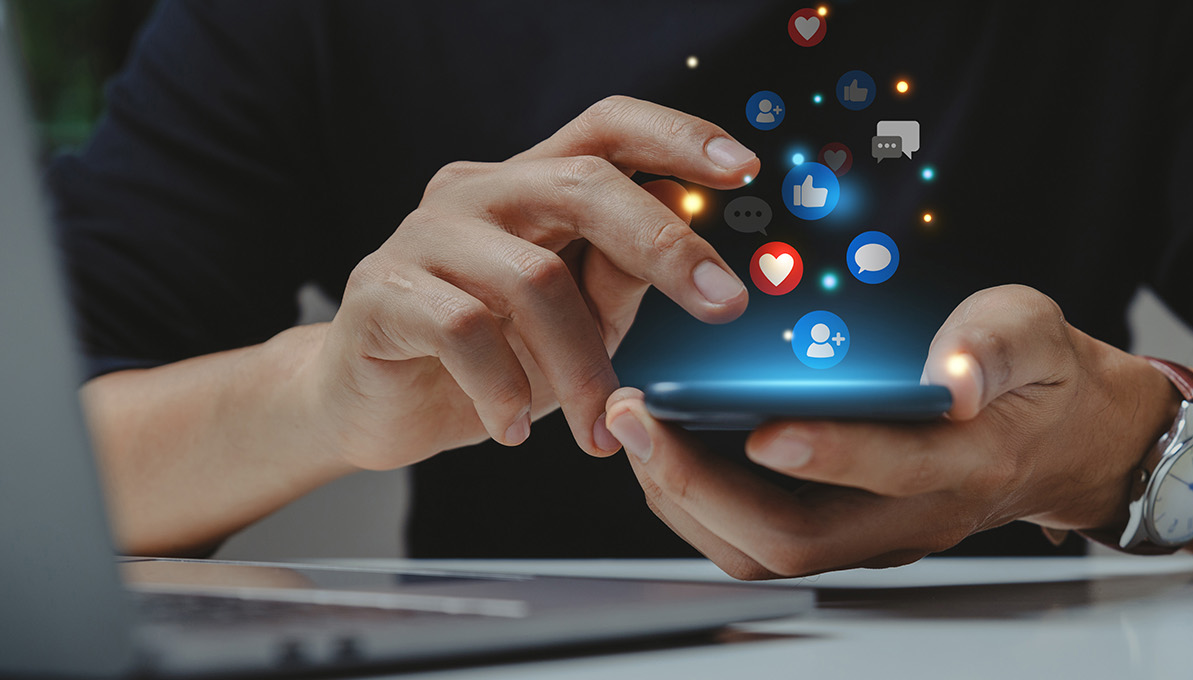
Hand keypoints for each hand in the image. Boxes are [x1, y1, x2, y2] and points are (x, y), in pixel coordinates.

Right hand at [309, 96, 759, 470]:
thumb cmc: (490, 358)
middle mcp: (478, 191)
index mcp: (533, 184)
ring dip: (581, 365)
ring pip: (533, 279)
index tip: (745, 167)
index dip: (677, 136)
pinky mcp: (382, 291)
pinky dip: (503, 389)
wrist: (373, 405)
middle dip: (665, 245)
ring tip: (595, 429)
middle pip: (582, 184)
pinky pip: (464, 330)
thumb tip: (690, 238)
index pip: (608, 127)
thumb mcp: (578, 324)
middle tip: (724, 305)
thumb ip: (621, 278)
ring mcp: (424, 235)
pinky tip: (514, 428)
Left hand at [604, 285, 1180, 578]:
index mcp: (968, 464)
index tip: (757, 424)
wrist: (1066, 442)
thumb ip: (996, 344)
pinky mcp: (848, 531)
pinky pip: (760, 539)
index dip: (826, 454)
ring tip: (635, 430)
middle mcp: (914, 517)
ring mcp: (876, 534)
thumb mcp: (1036, 334)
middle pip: (796, 539)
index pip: (893, 473)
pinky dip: (700, 502)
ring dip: (686, 500)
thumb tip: (954, 373)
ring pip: (764, 551)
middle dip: (701, 486)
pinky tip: (666, 448)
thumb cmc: (1043, 380)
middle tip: (639, 420)